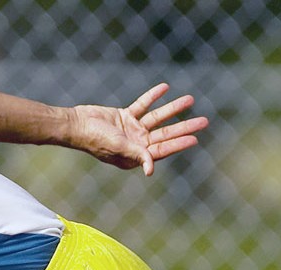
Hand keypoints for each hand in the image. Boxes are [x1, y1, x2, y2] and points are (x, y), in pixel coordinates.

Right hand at [68, 83, 208, 176]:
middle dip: (184, 127)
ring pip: (158, 118)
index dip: (179, 143)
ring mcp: (132, 130)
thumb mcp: (119, 147)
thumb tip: (151, 170)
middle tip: (204, 121)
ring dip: (173, 109)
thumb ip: (137, 155)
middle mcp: (137, 144)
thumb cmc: (95, 140)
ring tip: (190, 99)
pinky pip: (143, 105)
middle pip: (166, 134)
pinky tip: (165, 88)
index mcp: (136, 156)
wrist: (76, 124)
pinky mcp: (125, 116)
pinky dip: (153, 97)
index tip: (195, 138)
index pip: (163, 149)